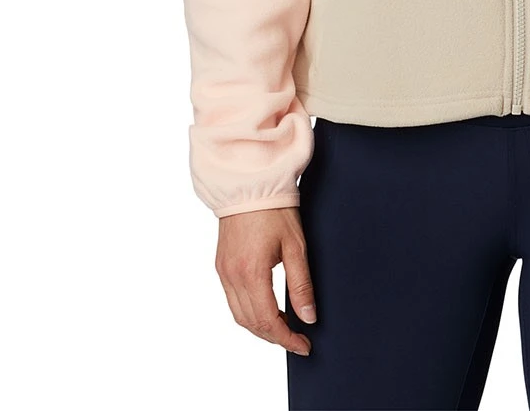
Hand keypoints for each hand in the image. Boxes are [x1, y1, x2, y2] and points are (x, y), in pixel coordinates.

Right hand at [215, 206, 316, 355]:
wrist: (249, 184)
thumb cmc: (276, 210)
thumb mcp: (296, 246)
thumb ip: (301, 284)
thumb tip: (308, 318)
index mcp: (252, 273)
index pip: (268, 320)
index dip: (287, 339)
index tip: (304, 346)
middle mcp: (232, 276)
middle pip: (251, 324)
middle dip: (275, 337)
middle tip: (297, 341)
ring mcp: (223, 272)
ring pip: (239, 316)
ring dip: (260, 328)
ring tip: (284, 330)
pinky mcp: (221, 265)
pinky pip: (232, 301)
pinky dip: (248, 313)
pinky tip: (265, 310)